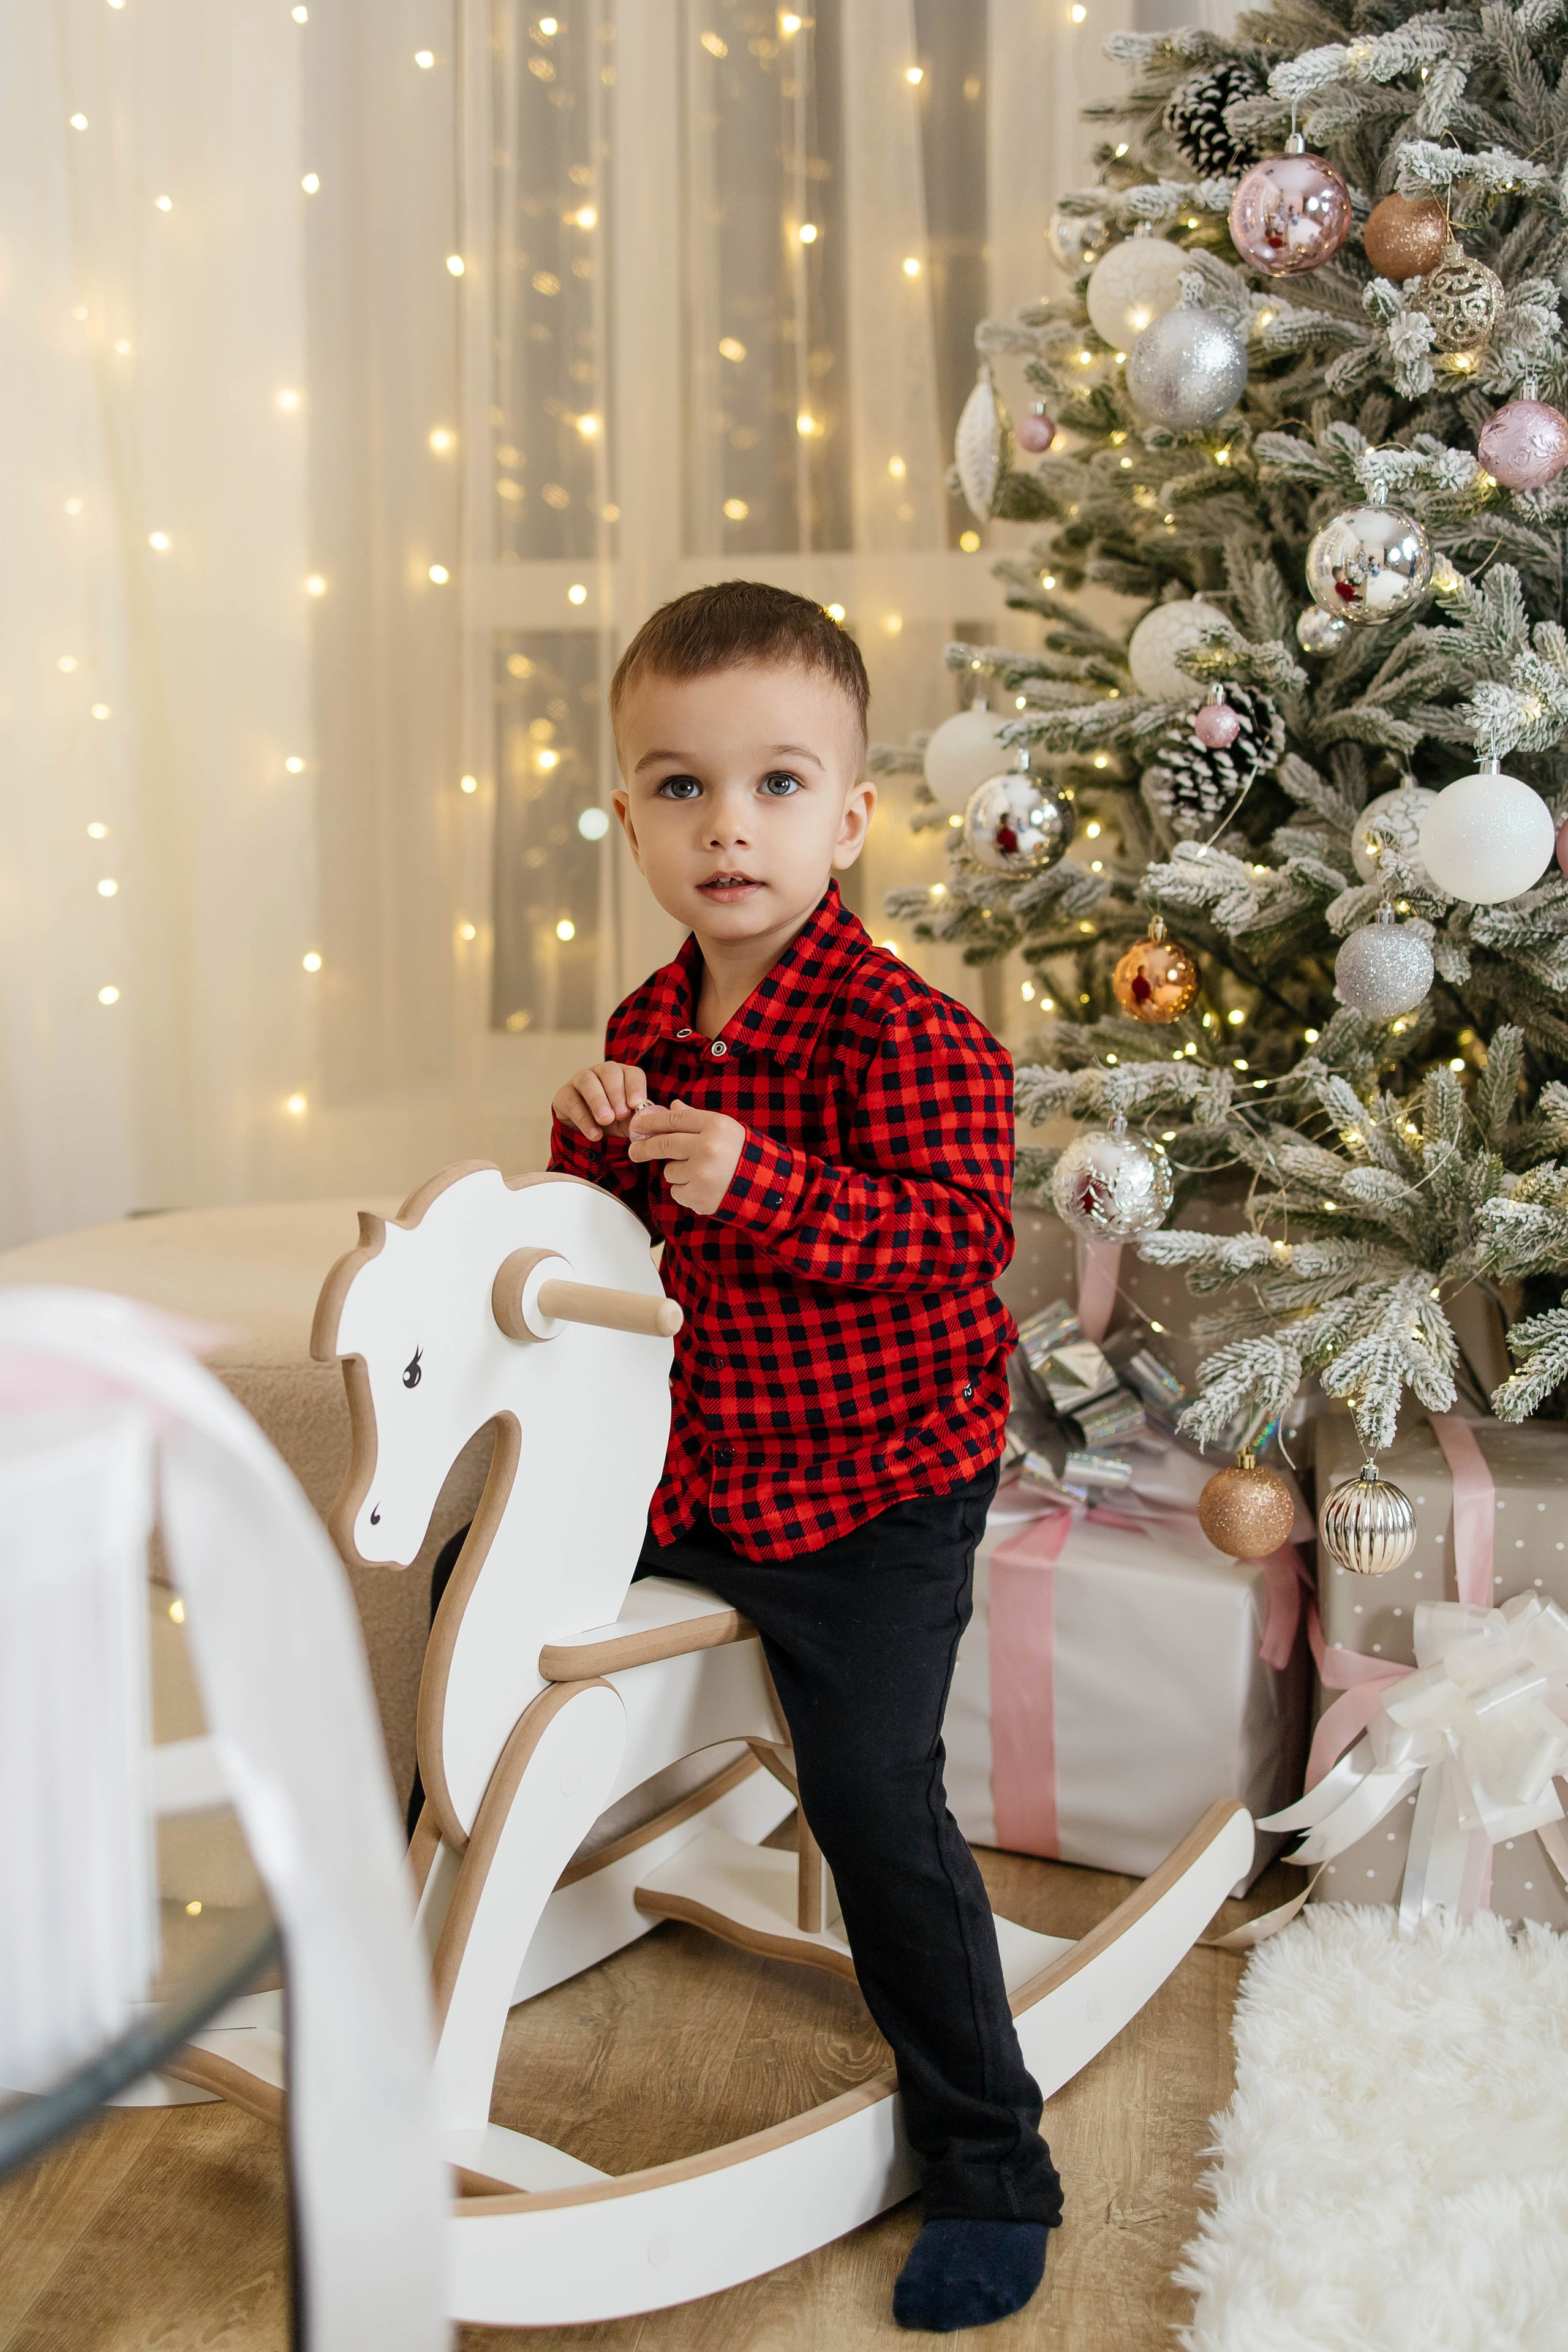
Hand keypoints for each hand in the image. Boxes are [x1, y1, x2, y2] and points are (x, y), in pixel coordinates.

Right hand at [552, 1061, 649, 1142]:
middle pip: (609, 1072)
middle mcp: (602, 1072)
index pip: (632, 1073)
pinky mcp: (564, 1095)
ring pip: (588, 1082)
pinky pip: (572, 1102)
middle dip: (616, 1093)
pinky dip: (583, 1119)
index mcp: (623, 1075)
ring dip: (598, 1101)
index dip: (635, 1087)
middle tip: (621, 1114)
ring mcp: (581, 1080)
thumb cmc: (614, 1121)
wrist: (588, 1129)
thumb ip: (639, 1119)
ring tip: (606, 1120)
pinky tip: (594, 1134)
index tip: (636, 1104)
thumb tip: (653, 1122)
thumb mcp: (629, 1121)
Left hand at [627, 1099, 745, 1215]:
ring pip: (670, 1170)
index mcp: (714, 1126)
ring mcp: (702, 1172)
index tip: (637, 1124)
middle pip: (664, 1144)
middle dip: (645, 1147)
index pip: (674, 1120)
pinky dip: (685, 1190)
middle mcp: (707, 1147)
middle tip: (634, 1150)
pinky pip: (676, 1190)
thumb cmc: (742, 1154)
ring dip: (678, 1172)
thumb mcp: (724, 1129)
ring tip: (701, 1173)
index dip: (651, 1121)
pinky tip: (703, 1187)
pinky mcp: (698, 1194)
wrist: (764, 1186)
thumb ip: (695, 1119)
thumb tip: (672, 1107)